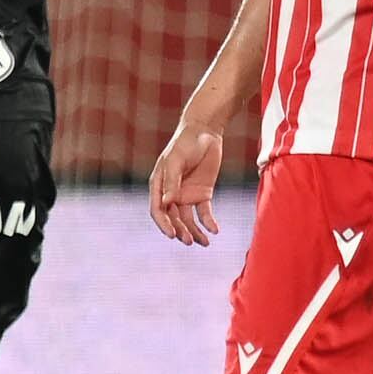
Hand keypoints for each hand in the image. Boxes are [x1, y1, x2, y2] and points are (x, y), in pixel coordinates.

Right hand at [150, 122, 225, 244]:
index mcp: (159, 185)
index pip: (158, 210)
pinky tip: (214, 230)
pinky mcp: (202, 194)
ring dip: (194, 232)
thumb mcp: (177, 160)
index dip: (163, 224)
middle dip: (180, 231)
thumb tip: (166, 202)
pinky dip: (208, 222)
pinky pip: (204, 212)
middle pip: (173, 218)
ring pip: (187, 220)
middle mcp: (171, 193)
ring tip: (204, 243)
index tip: (172, 235)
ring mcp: (186, 195)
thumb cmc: (186, 143)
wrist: (205, 131)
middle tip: (189, 241)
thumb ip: (172, 181)